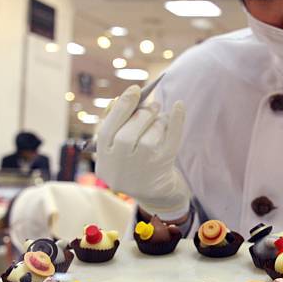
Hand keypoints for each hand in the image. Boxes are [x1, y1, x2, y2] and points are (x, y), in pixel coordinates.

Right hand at [96, 85, 190, 218]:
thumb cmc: (131, 162)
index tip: (135, 89)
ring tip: (159, 119)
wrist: (152, 192)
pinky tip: (179, 106)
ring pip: (151, 135)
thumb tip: (119, 100)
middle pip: (130, 132)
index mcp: (103, 158)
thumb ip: (113, 123)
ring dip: (157, 121)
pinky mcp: (163, 167)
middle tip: (152, 105)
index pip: (108, 129)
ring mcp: (142, 167)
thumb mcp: (115, 148)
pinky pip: (172, 139)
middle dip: (142, 114)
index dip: (122, 107)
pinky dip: (177, 120)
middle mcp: (120, 164)